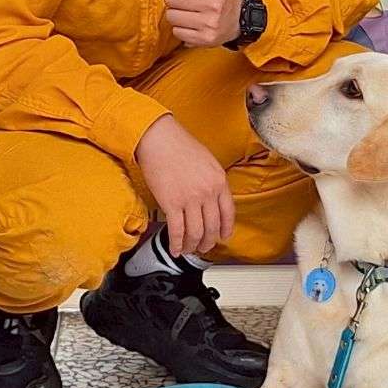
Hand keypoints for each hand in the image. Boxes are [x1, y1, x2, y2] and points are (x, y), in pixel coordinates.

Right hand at [134, 114, 234, 257]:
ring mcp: (190, 199)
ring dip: (193, 245)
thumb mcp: (207, 161)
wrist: (159, 138)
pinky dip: (176, 243)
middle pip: (212, 227)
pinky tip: (175, 249)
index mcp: (219, 181)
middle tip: (204, 247)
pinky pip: (177, 231)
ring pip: (196, 232)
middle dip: (208, 242)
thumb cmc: (179, 145)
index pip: (228, 213)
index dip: (226, 229)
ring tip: (189, 248)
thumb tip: (212, 199)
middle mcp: (207, 192)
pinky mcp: (171, 204)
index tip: (223, 236)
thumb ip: (213, 181)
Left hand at [165, 0, 242, 46]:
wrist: (238, 19)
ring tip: (191, 12)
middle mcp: (212, 4)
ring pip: (172, 16)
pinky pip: (178, 32)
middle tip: (189, 0)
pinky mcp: (204, 39)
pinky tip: (194, 24)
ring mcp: (208, 23)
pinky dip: (183, 29)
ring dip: (178, 15)